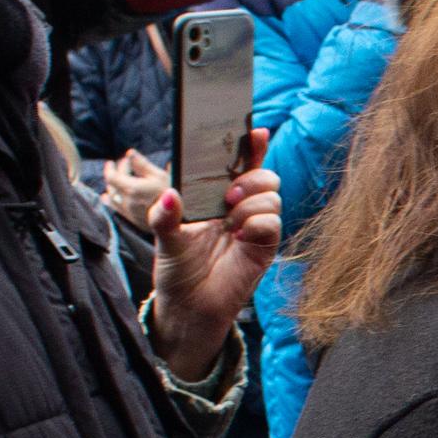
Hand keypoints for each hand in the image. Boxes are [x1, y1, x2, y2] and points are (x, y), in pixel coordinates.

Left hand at [102, 148, 166, 226]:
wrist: (177, 223)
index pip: (112, 177)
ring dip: (113, 186)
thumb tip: (130, 153)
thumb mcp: (159, 176)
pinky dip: (110, 200)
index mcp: (130, 188)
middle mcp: (126, 201)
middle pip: (113, 185)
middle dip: (116, 173)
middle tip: (123, 165)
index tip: (112, 162)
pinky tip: (107, 198)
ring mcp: (128, 212)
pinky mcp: (133, 220)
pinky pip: (115, 208)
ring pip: (112, 197)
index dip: (111, 168)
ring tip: (114, 181)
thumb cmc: (171, 196)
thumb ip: (142, 164)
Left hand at [145, 129, 280, 381]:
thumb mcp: (164, 239)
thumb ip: (164, 215)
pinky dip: (257, 225)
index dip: (252, 146)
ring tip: (229, 224)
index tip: (255, 131)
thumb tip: (169, 195)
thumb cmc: (178, 270)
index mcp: (217, 197)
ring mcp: (255, 226)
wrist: (189, 306)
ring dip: (250, 204)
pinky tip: (239, 238)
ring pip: (272, 197)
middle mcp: (240, 207)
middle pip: (265, 175)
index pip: (240, 164)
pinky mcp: (265, 246)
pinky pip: (273, 223)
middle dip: (251, 177)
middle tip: (228, 196)